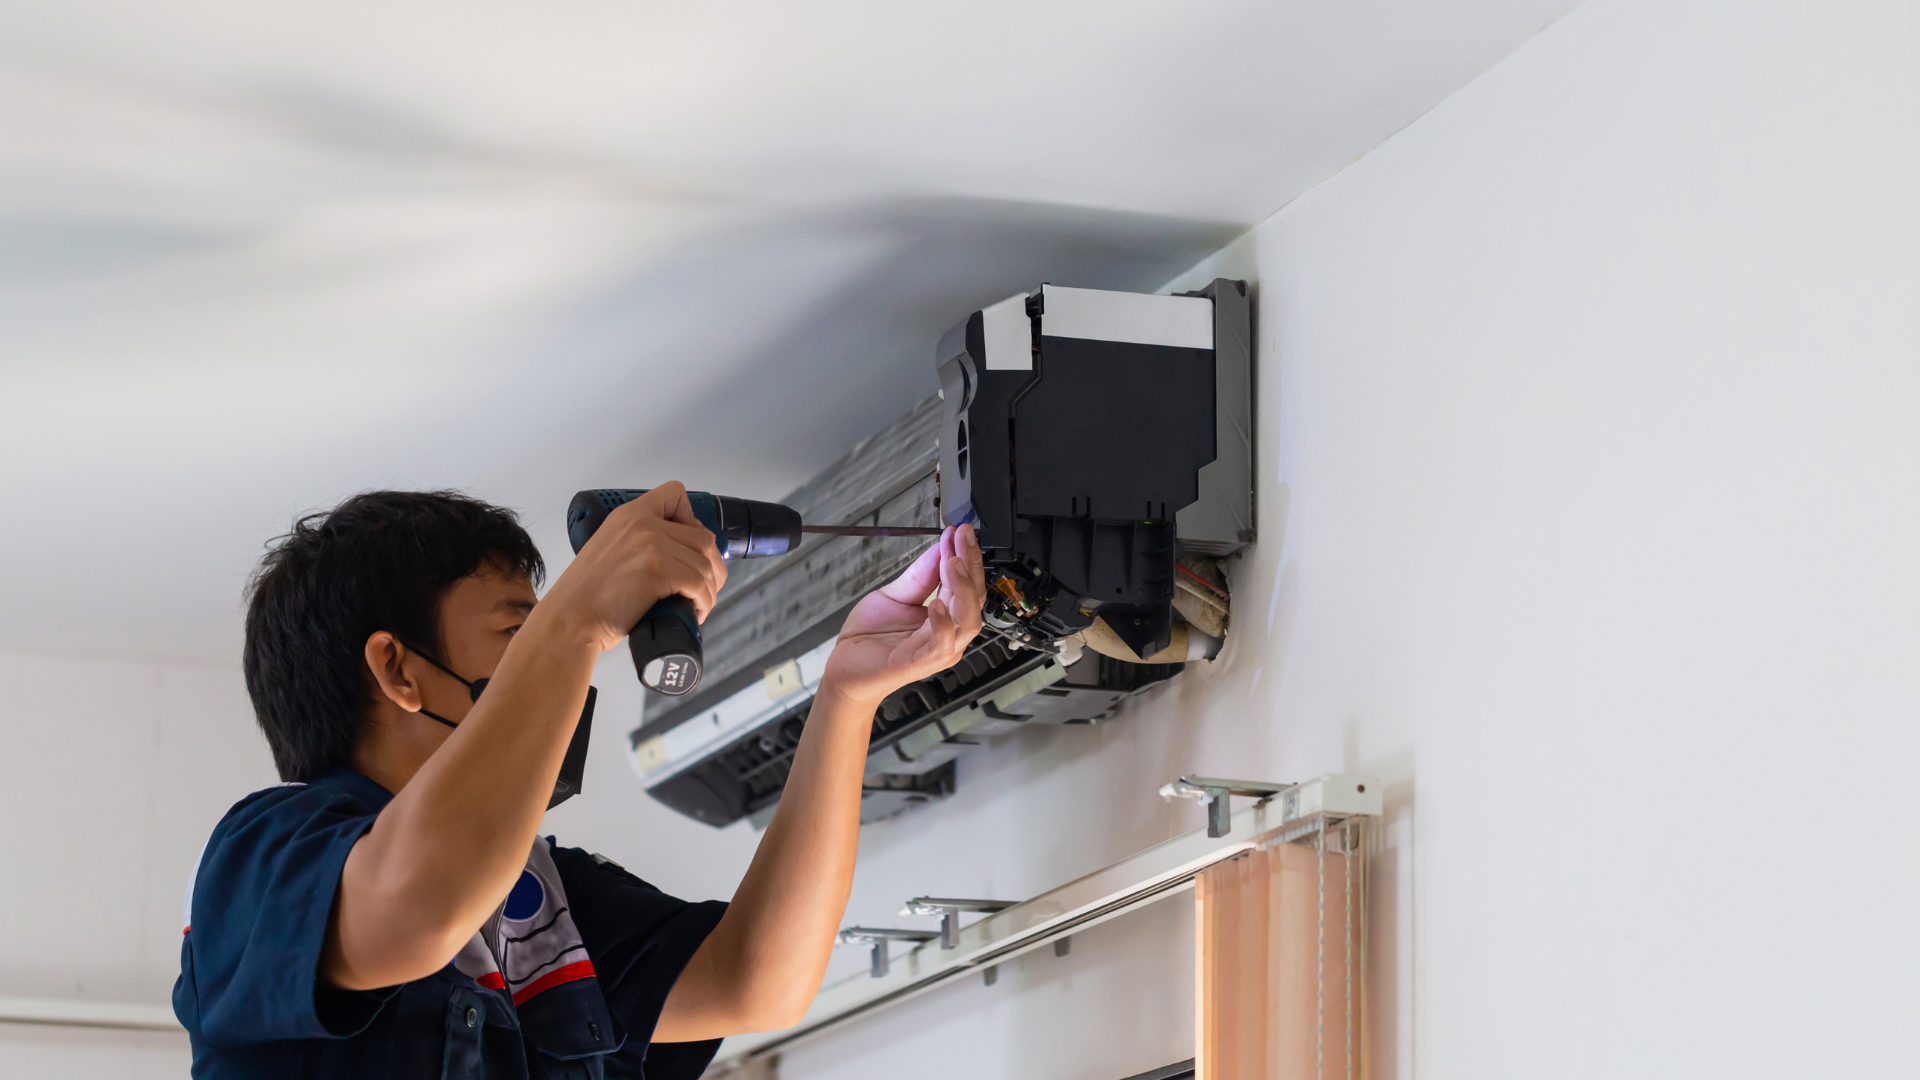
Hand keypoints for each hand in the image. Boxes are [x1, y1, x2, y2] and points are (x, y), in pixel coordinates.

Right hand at [543, 482, 727, 651]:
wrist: (570, 619)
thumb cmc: (586, 595)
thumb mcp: (609, 548)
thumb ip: (637, 540)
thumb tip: (674, 554)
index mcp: (630, 514)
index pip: (675, 493)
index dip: (692, 519)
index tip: (689, 545)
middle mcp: (643, 524)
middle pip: (702, 537)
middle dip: (712, 564)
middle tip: (705, 585)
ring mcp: (652, 546)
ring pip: (705, 563)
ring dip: (710, 588)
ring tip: (700, 604)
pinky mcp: (659, 571)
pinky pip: (700, 584)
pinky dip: (705, 601)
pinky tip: (696, 611)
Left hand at [821, 524, 985, 705]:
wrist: (845, 670)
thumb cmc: (870, 639)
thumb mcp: (894, 595)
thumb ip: (919, 575)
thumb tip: (940, 546)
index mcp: (945, 617)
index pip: (965, 583)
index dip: (964, 556)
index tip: (960, 532)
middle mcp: (948, 634)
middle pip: (973, 599)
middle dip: (970, 564)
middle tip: (962, 538)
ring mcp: (937, 651)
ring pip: (967, 621)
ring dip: (963, 590)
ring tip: (952, 563)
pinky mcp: (920, 663)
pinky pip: (942, 646)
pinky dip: (943, 625)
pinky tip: (936, 604)